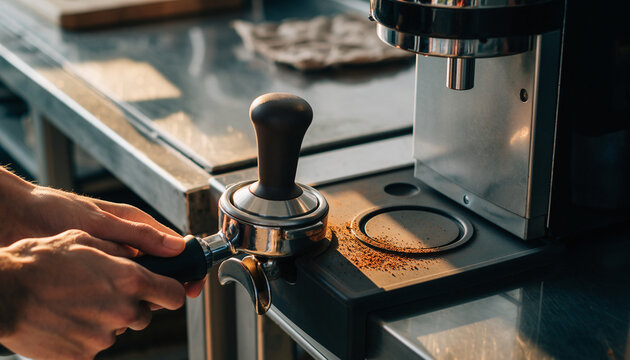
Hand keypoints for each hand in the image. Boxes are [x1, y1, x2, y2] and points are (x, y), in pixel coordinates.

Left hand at [0, 168, 203, 296]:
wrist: (14, 219)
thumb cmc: (53, 210)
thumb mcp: (100, 222)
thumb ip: (138, 235)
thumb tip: (176, 246)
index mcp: (135, 224)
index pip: (173, 246)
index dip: (186, 266)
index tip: (191, 285)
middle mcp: (126, 242)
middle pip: (158, 268)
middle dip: (160, 285)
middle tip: (154, 298)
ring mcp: (110, 258)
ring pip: (137, 282)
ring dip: (136, 294)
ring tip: (125, 300)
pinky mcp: (94, 272)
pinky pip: (114, 289)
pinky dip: (115, 298)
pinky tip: (107, 302)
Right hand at [0, 230, 185, 359]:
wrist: (4, 293)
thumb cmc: (42, 261)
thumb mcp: (87, 240)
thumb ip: (122, 251)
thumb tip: (141, 256)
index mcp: (131, 280)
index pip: (174, 295)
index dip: (170, 292)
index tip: (164, 291)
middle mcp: (124, 311)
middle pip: (144, 315)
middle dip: (131, 305)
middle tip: (103, 293)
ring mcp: (104, 338)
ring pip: (117, 330)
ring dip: (105, 320)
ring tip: (77, 303)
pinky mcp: (84, 357)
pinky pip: (93, 346)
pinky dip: (83, 336)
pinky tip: (65, 320)